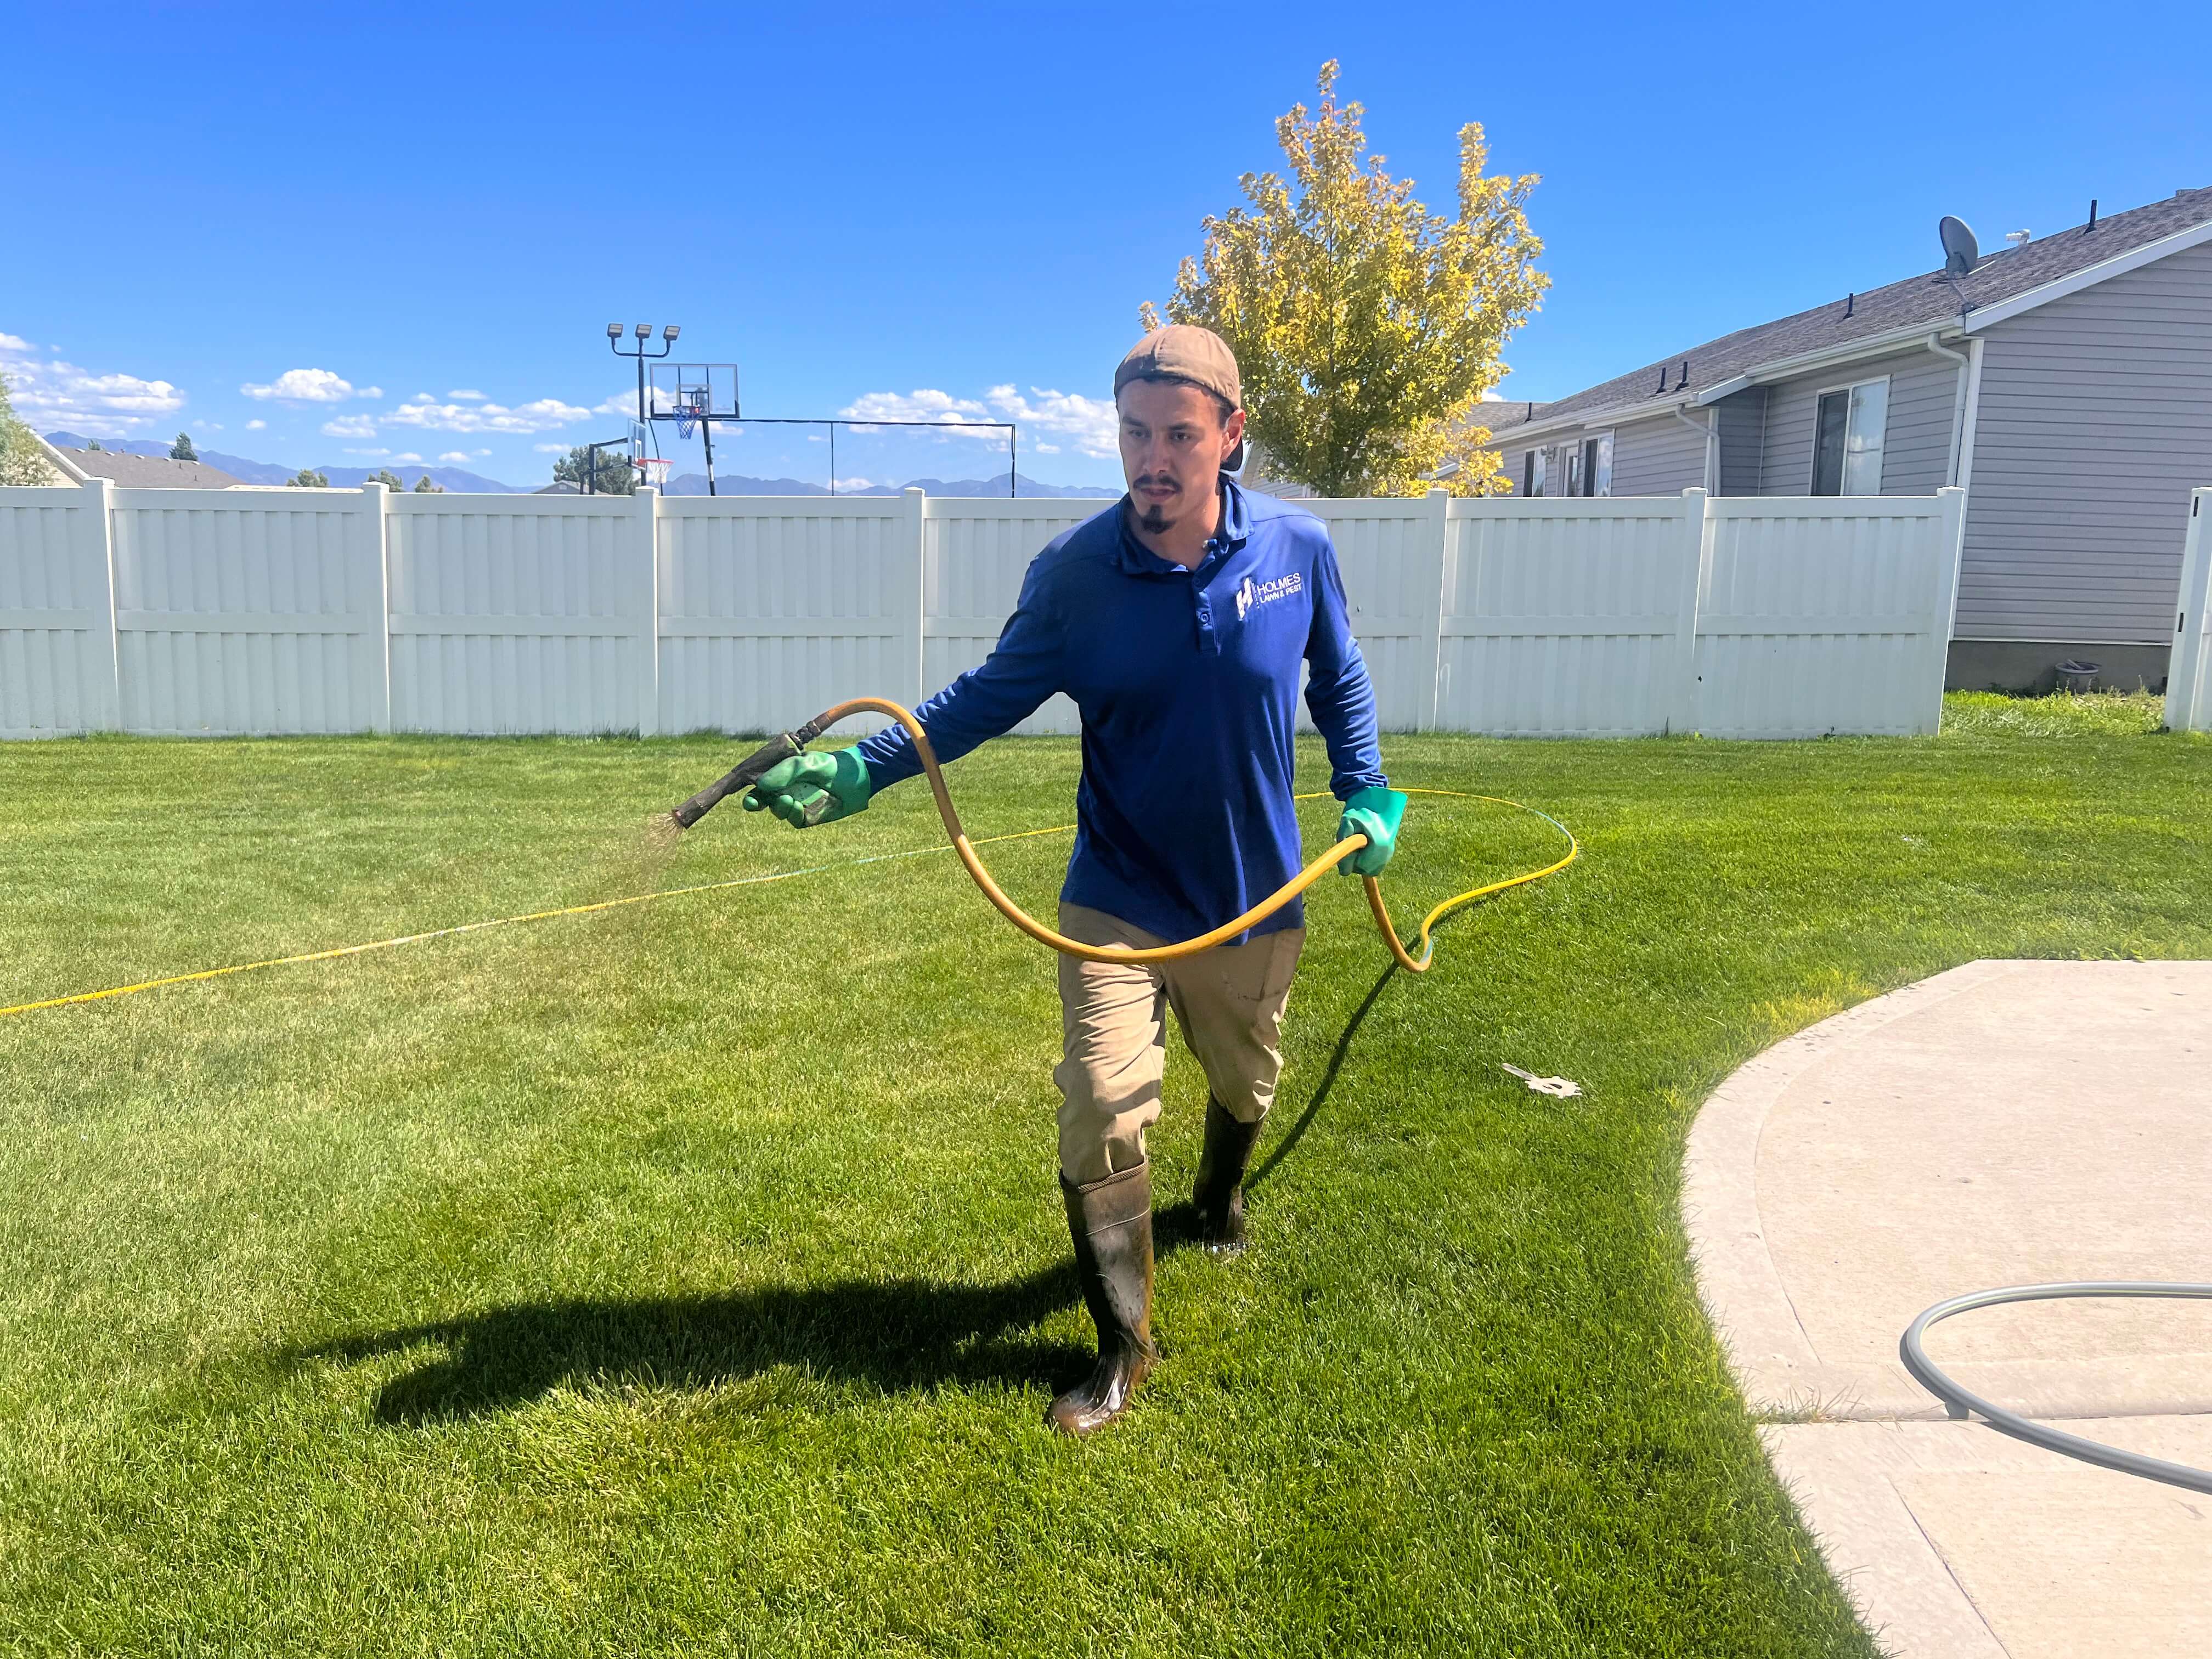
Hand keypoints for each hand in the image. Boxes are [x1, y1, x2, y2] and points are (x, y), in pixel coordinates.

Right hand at [742, 748, 872, 827]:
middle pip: (763, 801)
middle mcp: (786, 790)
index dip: (749, 791)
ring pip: (778, 811)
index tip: (745, 794)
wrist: (856, 777)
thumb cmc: (830, 765)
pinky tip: (797, 807)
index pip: (759, 785)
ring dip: (778, 807)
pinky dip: (792, 815)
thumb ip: (784, 772)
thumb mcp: (806, 763)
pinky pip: (794, 820)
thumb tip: (761, 784)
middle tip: (753, 803)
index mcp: (782, 775)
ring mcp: (797, 804)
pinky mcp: (808, 817)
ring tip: (787, 799)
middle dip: (755, 803)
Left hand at [1335, 786, 1406, 877]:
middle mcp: (1387, 850)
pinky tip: (1364, 846)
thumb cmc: (1358, 809)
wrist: (1373, 797)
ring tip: (1357, 843)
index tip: (1344, 850)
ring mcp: (1390, 850)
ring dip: (1361, 861)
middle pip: (1367, 870)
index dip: (1349, 862)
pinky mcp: (1390, 849)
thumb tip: (1344, 872)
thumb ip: (1344, 848)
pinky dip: (1368, 859)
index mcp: (1379, 844)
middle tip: (1350, 846)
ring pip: (1372, 868)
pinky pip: (1377, 863)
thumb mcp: (1347, 825)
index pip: (1361, 867)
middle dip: (1355, 862)